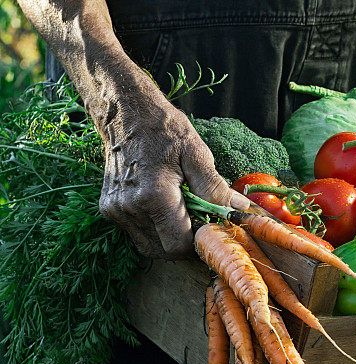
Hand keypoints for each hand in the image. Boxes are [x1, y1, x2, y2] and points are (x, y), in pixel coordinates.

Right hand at [98, 96, 249, 258]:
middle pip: (165, 250)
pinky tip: (164, 207)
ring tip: (182, 210)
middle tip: (199, 220)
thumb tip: (239, 210)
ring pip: (150, 245)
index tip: (211, 227)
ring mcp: (116, 210)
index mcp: (154, 196)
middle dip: (186, 241)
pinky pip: (137, 234)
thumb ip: (216, 188)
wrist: (126, 113)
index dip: (199, 242)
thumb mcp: (197, 154)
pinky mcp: (109, 209)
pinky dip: (155, 229)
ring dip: (169, 237)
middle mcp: (130, 208)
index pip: (179, 245)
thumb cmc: (164, 129)